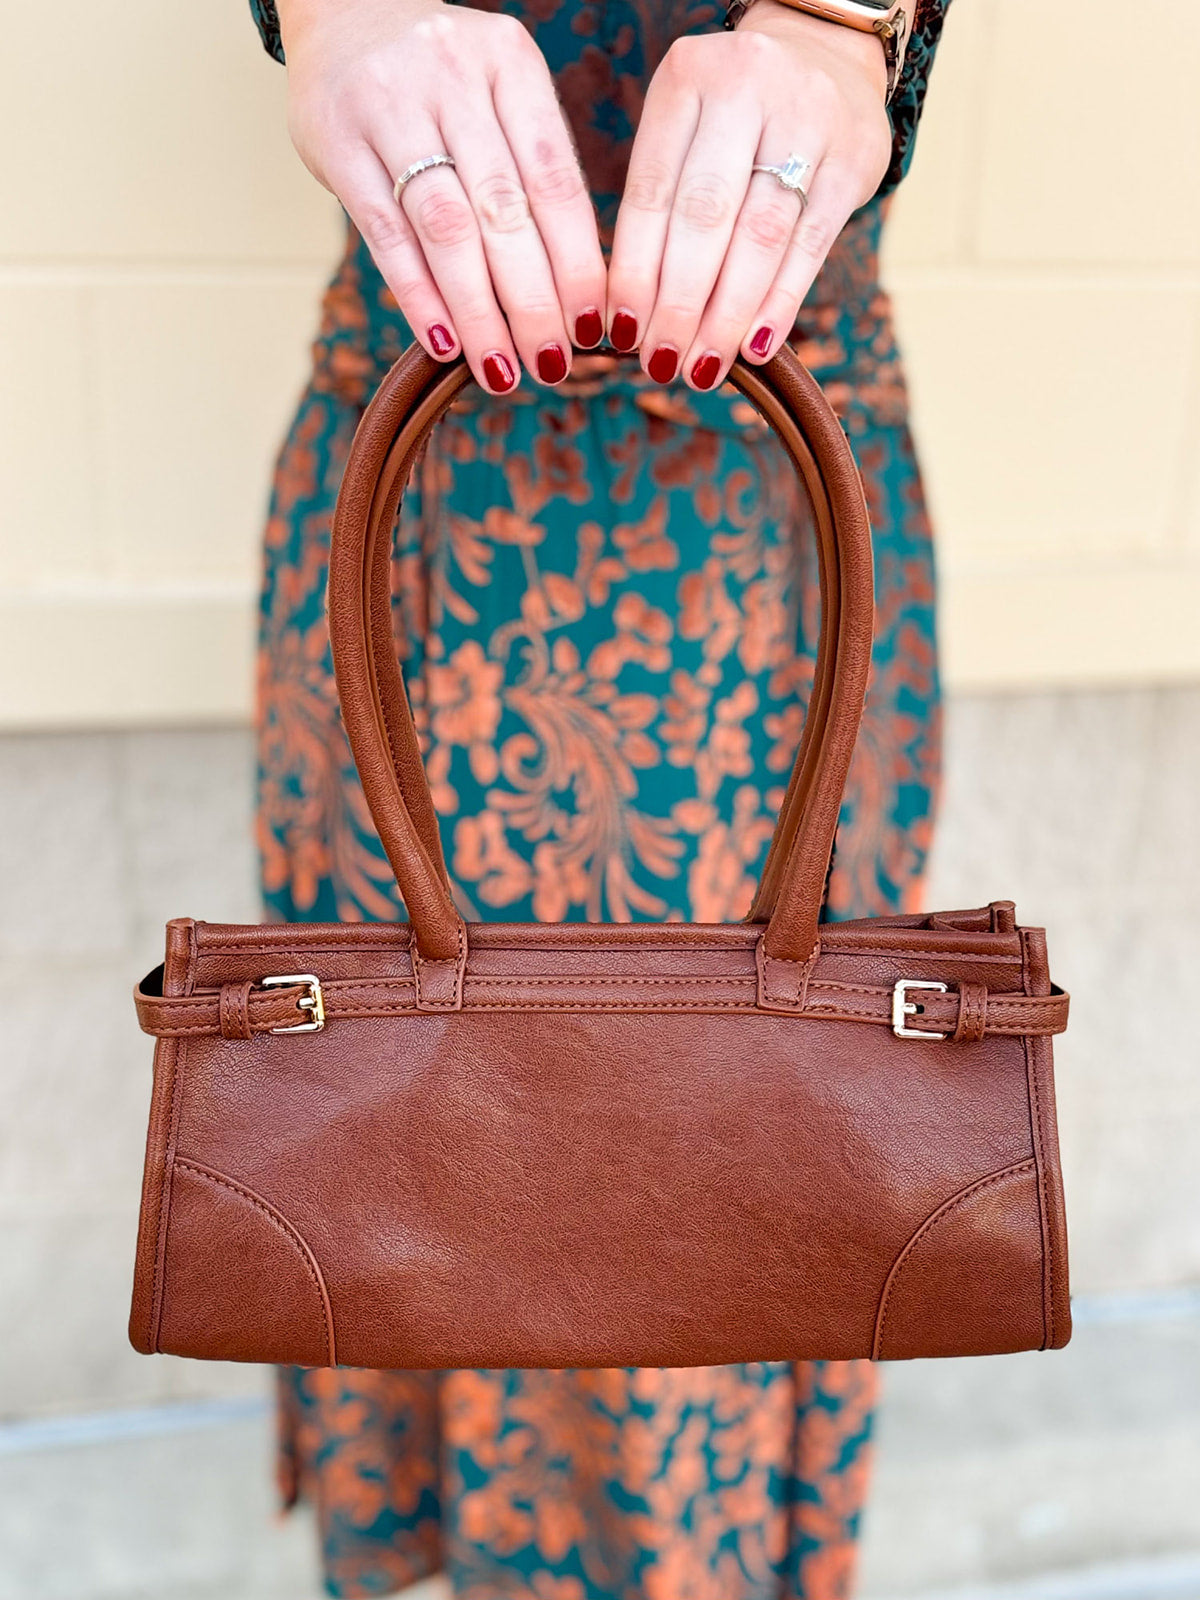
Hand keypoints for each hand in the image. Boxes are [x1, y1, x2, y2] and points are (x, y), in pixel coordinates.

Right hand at [277, 0, 607, 391]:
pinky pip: (386, 234)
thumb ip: (532, 169)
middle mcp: (452, 76)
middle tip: (551, 364)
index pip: (555, 180)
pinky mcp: (336, 142)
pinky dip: (418, 296)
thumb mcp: (498, 94)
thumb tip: (576, 289)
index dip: (576, 263)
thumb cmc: (441, 78)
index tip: (592, 327)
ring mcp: (389, 105)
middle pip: (503, 211)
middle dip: (532, 301)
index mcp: (510, 62)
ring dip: (477, 311)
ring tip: (501, 369)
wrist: (341, 8)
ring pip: (446, 228)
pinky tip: (444, 342)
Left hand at [606, 2, 891, 390]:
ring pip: (759, 236)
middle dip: (680, 303)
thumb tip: (631, 318)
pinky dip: (780, 302)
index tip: (622, 333)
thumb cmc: (734, 118)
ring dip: (728, 314)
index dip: (635, 271)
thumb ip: (661, 204)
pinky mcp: (854, 157)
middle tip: (662, 363)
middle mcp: (746, 85)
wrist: (826, 55)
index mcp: (686, 77)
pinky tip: (757, 346)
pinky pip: (810, 244)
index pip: (651, 192)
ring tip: (703, 366)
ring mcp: (808, 117)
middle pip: (705, 217)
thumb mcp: (686, 129)